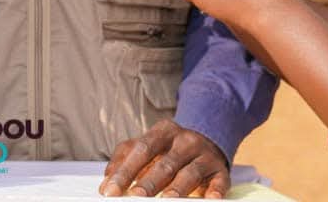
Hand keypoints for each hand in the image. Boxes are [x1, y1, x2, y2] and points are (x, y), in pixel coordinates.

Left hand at [100, 119, 228, 197]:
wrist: (207, 138)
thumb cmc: (170, 148)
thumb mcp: (148, 145)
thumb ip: (126, 157)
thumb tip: (106, 180)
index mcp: (162, 132)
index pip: (141, 150)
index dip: (125, 171)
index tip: (111, 190)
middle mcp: (184, 140)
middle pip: (165, 163)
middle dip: (149, 182)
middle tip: (136, 197)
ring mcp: (204, 154)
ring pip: (190, 172)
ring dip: (178, 188)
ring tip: (167, 201)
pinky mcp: (220, 170)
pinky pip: (219, 181)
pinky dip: (215, 191)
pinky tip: (210, 199)